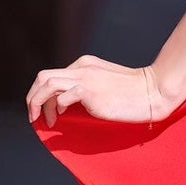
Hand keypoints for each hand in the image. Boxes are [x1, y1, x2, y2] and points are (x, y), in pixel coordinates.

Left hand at [25, 54, 178, 127]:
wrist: (153, 92)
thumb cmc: (133, 93)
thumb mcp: (105, 84)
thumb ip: (87, 88)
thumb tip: (66, 105)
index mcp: (84, 64)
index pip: (53, 75)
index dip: (44, 94)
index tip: (47, 112)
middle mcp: (81, 68)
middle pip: (43, 77)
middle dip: (33, 97)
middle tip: (34, 116)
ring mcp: (84, 78)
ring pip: (46, 84)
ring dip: (38, 103)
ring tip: (41, 120)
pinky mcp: (89, 90)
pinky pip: (62, 97)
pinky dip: (57, 108)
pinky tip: (63, 117)